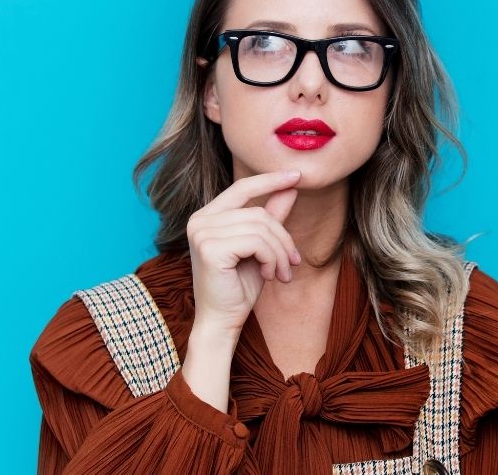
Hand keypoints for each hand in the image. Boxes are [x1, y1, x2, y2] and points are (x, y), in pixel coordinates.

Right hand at [186, 170, 301, 338]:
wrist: (222, 321)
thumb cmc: (239, 286)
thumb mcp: (260, 248)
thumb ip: (271, 217)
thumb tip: (290, 188)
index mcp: (207, 216)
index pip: (242, 187)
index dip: (270, 180)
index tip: (297, 175)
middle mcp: (199, 220)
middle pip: (258, 213)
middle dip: (283, 238)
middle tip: (292, 263)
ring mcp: (202, 233)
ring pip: (261, 228)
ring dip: (280, 252)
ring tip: (282, 273)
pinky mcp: (210, 249)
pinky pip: (256, 242)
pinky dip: (271, 258)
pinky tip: (269, 275)